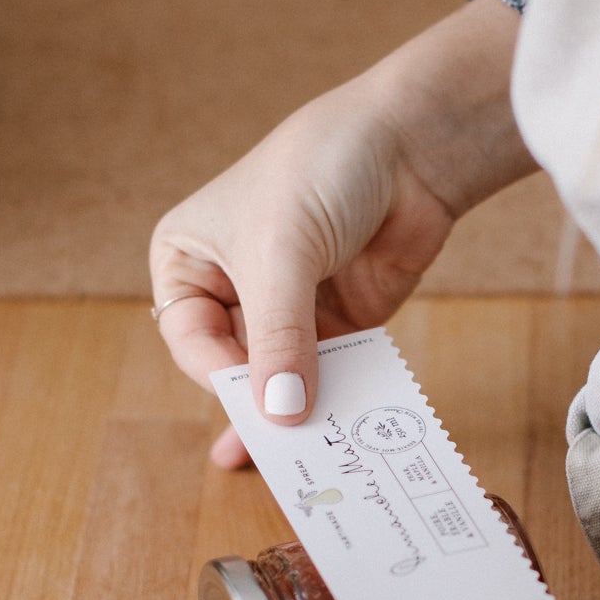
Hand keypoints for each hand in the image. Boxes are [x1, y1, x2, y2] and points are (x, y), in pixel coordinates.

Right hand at [150, 0, 529, 466]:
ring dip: (299, 411)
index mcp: (189, 257)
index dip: (221, 374)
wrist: (411, 141)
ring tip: (312, 458)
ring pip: (284, 375)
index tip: (256, 400)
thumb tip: (280, 414)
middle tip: (277, 457)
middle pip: (235, 365)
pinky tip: (346, 430)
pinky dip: (337, 396)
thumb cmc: (323, 168)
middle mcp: (231, 284)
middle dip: (257, 406)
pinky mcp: (341, 317)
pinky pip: (332, 369)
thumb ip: (280, 339)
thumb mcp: (284, 254)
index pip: (191, 339)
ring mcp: (288, 305)